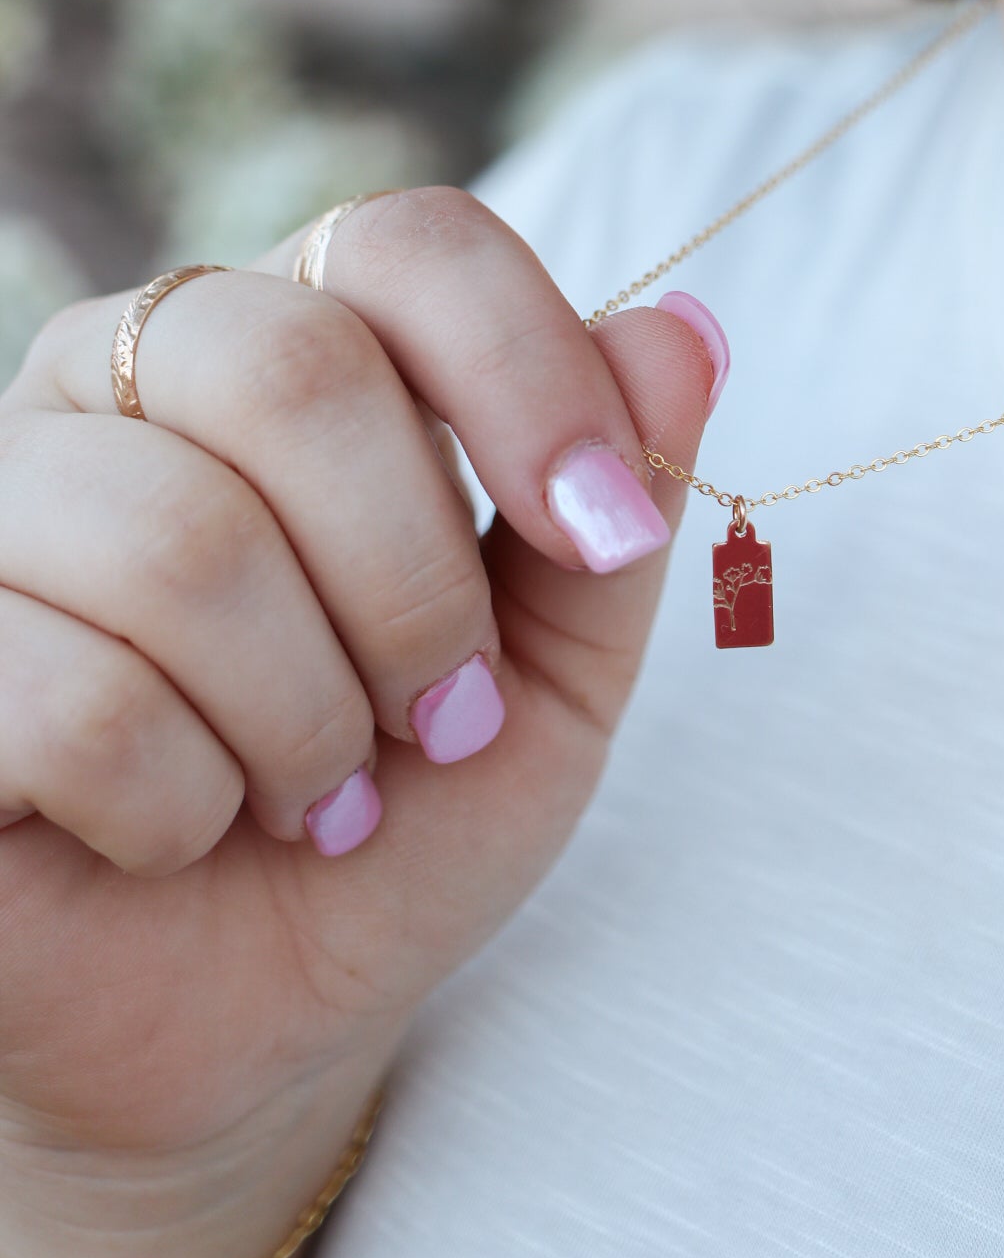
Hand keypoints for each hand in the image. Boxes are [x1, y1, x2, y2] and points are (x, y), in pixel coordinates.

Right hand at [0, 188, 720, 1257]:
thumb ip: (612, 504)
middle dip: (414, 583)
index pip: (407, 241)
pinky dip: (183, 802)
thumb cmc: (403, 814)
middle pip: (295, 366)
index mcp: (290, 341)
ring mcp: (8, 502)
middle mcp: (129, 377)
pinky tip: (186, 829)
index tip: (602, 530)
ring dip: (303, 718)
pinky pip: (75, 693)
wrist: (247, 1016)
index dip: (528, 370)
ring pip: (182, 540)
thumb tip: (683, 325)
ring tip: (319, 794)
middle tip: (438, 712)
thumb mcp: (552, 675)